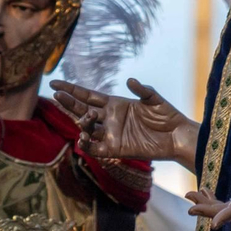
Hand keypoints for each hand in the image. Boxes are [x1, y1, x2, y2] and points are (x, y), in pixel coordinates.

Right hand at [49, 77, 197, 164]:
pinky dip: (86, 145)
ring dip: (82, 122)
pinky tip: (82, 139)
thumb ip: (143, 90)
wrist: (176, 137)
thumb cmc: (167, 116)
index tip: (55, 83)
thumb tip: (130, 81)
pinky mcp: (115, 149)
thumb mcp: (155, 100)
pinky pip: (95, 148)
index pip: (87, 95)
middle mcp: (109, 118)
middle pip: (82, 109)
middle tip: (57, 95)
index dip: (71, 89)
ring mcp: (110, 134)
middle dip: (69, 102)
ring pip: (87, 128)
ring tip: (85, 117)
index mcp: (114, 103)